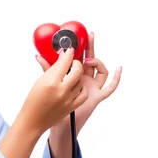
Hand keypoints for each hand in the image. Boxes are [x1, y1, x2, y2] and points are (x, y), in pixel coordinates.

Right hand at [18, 48, 87, 136]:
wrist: (32, 121)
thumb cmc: (32, 101)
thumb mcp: (39, 82)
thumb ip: (49, 68)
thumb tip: (54, 56)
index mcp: (51, 81)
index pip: (65, 61)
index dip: (68, 53)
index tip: (69, 49)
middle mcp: (61, 90)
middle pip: (77, 69)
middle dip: (76, 62)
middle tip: (72, 61)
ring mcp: (68, 99)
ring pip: (81, 81)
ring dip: (78, 75)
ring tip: (71, 74)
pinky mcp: (72, 107)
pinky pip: (83, 93)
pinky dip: (81, 87)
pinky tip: (76, 85)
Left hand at [36, 32, 121, 157]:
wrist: (57, 122)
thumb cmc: (52, 104)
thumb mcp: (50, 82)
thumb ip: (47, 69)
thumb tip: (38, 55)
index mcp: (74, 75)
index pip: (79, 57)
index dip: (79, 47)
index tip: (76, 37)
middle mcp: (85, 80)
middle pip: (91, 60)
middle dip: (91, 47)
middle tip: (89, 35)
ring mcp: (92, 87)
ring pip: (100, 71)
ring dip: (97, 63)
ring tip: (88, 60)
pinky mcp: (97, 96)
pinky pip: (110, 87)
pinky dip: (116, 79)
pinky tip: (119, 69)